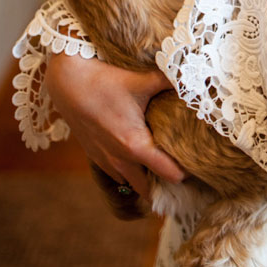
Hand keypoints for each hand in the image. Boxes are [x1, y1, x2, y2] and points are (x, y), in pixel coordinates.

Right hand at [44, 51, 185, 198]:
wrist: (68, 83)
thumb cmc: (106, 81)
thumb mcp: (142, 80)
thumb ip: (171, 80)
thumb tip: (195, 77)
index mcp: (136, 146)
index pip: (169, 175)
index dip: (186, 172)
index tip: (198, 166)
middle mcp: (120, 160)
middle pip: (150, 189)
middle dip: (166, 185)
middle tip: (183, 171)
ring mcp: (106, 161)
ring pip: (132, 183)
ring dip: (146, 179)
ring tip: (163, 165)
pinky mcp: (95, 156)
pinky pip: (117, 174)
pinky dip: (130, 172)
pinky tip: (139, 156)